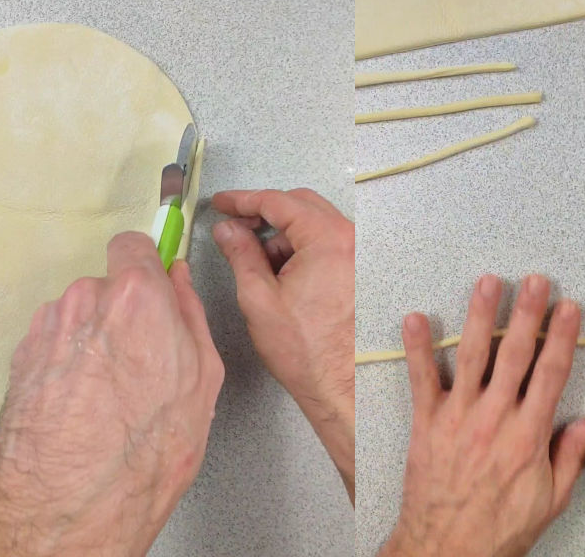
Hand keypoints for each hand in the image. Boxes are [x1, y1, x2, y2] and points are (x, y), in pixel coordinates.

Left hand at [0, 233, 222, 556]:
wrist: (74, 500)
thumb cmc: (147, 448)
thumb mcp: (203, 378)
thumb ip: (191, 315)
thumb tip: (182, 284)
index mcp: (139, 297)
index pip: (135, 244)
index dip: (148, 264)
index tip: (157, 282)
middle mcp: (86, 301)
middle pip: (109, 285)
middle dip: (127, 312)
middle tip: (147, 358)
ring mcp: (49, 329)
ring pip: (82, 316)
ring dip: (97, 338)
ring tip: (116, 389)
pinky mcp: (24, 358)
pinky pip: (57, 342)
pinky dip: (72, 362)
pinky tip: (89, 401)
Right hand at [210, 189, 361, 492]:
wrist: (342, 385)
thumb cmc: (306, 350)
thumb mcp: (259, 297)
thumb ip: (241, 254)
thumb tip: (228, 230)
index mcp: (329, 239)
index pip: (279, 201)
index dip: (243, 200)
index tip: (222, 203)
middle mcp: (353, 240)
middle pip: (301, 206)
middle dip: (264, 214)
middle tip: (234, 228)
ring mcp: (361, 255)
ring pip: (315, 226)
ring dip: (283, 236)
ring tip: (256, 262)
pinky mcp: (362, 271)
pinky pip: (329, 245)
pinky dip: (302, 250)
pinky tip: (281, 274)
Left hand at [380, 274, 584, 556]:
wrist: (446, 550)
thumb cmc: (501, 528)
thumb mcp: (551, 498)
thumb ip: (573, 454)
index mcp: (529, 435)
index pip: (550, 374)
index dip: (561, 338)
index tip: (568, 307)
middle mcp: (494, 419)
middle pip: (515, 355)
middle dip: (527, 314)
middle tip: (535, 280)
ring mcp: (458, 418)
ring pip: (472, 357)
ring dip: (480, 316)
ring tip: (488, 282)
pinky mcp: (426, 424)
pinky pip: (421, 380)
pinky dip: (417, 349)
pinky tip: (416, 318)